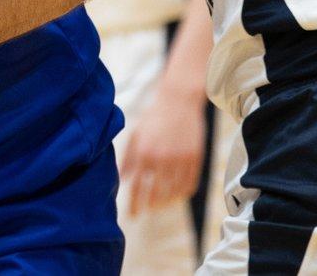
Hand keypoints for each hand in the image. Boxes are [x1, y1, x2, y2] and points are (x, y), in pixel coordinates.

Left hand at [117, 85, 204, 212]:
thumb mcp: (136, 134)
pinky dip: (183, 193)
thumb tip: (121, 178)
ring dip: (167, 201)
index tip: (133, 215)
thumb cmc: (154, 116)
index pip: (138, 187)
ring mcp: (180, 159)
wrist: (178, 100)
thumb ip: (128, 157)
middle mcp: (161, 158)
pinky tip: (178, 195)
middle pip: (156, 193)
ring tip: (161, 205)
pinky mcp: (195, 157)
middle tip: (148, 210)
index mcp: (144, 153)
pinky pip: (190, 183)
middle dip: (150, 206)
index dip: (135, 204)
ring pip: (174, 191)